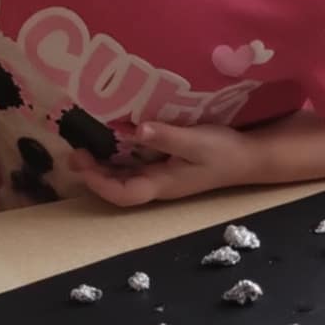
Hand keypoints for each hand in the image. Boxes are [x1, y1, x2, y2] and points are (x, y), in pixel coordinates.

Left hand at [71, 121, 251, 206]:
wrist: (249, 158)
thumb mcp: (195, 141)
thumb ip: (166, 136)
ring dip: (103, 167)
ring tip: (84, 148)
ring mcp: (162, 177)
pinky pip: (135, 167)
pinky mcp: (167, 167)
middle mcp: (157, 185)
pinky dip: (119, 158)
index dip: (98, 182)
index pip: (123, 194)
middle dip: (93, 174)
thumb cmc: (224, 151)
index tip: (83, 162)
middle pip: (118, 189)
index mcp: (162, 184)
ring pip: (124, 178)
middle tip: (76, 152)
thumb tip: (136, 130)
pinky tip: (112, 142)